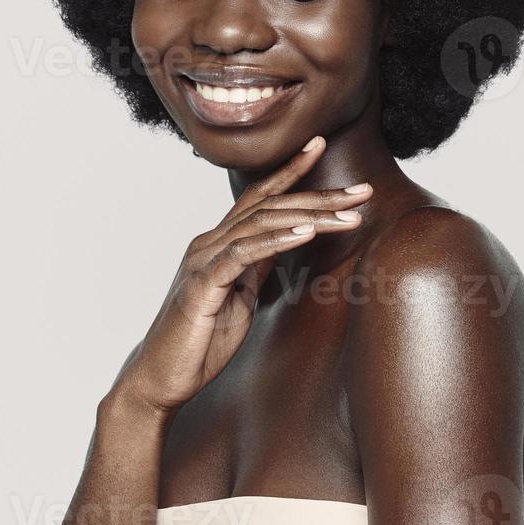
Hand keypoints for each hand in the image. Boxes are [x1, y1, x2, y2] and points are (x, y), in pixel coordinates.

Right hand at [111, 135, 371, 414]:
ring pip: (260, 222)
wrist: (160, 379)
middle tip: (363, 189)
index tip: (320, 145)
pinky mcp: (202, 284)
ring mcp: (204, 260)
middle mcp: (209, 242)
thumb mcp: (242, 297)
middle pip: (269, 204)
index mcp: (219, 243)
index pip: (259, 196)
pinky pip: (243, 254)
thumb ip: (259, 265)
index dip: (291, 169)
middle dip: (319, 194)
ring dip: (309, 216)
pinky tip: (305, 234)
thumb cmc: (200, 341)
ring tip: (348, 215)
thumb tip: (290, 240)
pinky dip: (276, 240)